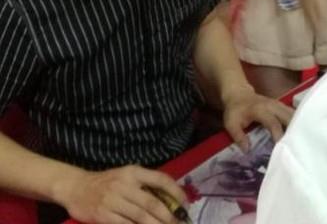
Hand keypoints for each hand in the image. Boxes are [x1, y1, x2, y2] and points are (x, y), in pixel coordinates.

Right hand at [56, 165, 186, 223]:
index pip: (160, 179)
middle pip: (152, 203)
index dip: (176, 192)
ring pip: (141, 217)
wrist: (76, 186)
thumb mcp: (126, 175)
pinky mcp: (103, 215)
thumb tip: (170, 199)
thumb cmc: (107, 182)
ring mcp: (113, 200)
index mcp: (134, 172)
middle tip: (180, 223)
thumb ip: (145, 184)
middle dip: (169, 216)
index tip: (185, 204)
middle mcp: (124, 184)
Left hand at [223, 86, 293, 151]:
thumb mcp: (231, 123)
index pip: (273, 123)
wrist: (238, 94)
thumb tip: (247, 150)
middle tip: (297, 146)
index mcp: (260, 110)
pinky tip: (299, 133)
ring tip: (301, 141)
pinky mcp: (281, 106)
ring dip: (298, 126)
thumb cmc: (235, 110)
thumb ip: (238, 136)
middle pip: (288, 117)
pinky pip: (292, 113)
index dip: (278, 134)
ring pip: (293, 114)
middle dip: (294, 130)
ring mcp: (278, 104)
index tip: (282, 147)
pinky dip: (296, 122)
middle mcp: (272, 106)